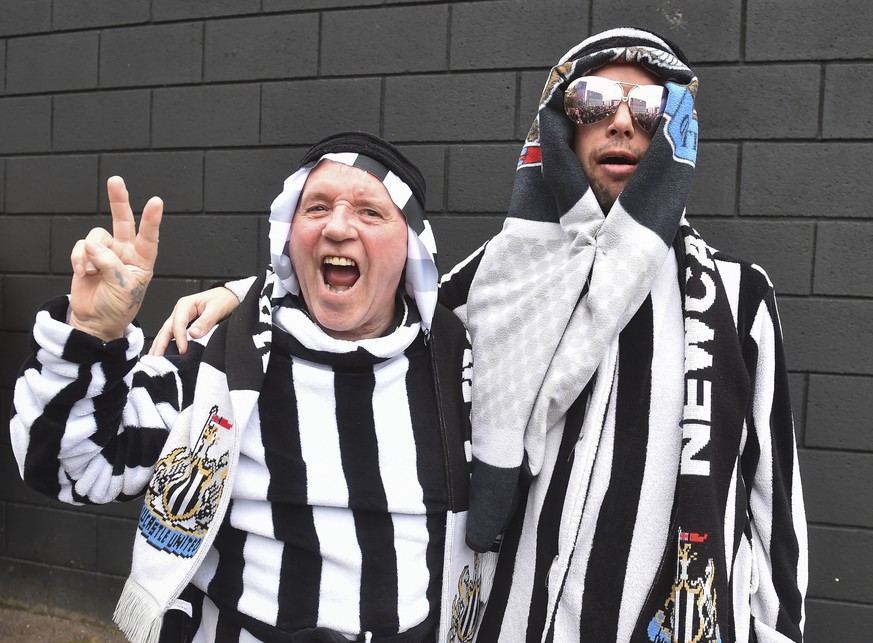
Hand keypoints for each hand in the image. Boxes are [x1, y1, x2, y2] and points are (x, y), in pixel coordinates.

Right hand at [69, 176, 162, 341]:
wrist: (95, 321)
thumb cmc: (118, 307)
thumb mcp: (123, 288)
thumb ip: (110, 264)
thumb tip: (92, 244)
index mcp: (142, 260)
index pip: (149, 237)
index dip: (151, 219)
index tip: (156, 201)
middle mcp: (125, 252)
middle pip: (122, 221)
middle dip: (119, 200)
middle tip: (116, 181)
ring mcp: (105, 252)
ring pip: (96, 236)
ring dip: (90, 253)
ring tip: (91, 271)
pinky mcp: (87, 256)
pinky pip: (81, 246)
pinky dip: (78, 258)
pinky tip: (82, 272)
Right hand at [148, 287, 239, 355]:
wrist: (230, 296)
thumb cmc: (224, 299)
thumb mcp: (217, 309)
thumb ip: (205, 322)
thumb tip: (193, 334)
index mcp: (185, 305)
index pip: (178, 324)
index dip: (179, 338)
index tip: (183, 351)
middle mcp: (179, 311)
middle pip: (166, 329)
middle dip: (160, 345)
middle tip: (156, 360)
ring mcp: (180, 318)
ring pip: (166, 333)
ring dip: (159, 346)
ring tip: (154, 360)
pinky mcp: (184, 325)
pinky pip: (172, 335)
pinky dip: (166, 344)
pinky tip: (162, 354)